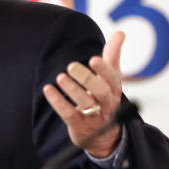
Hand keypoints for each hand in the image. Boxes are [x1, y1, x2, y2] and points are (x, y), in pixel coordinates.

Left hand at [43, 31, 124, 157]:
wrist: (105, 136)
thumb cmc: (105, 98)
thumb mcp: (111, 77)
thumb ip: (113, 55)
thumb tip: (120, 32)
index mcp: (115, 88)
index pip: (112, 78)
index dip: (104, 69)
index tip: (93, 59)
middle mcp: (107, 103)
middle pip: (101, 92)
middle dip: (87, 79)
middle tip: (71, 66)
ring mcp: (95, 116)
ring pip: (86, 103)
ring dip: (72, 90)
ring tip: (60, 77)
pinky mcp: (80, 126)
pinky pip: (69, 114)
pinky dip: (58, 102)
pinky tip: (48, 89)